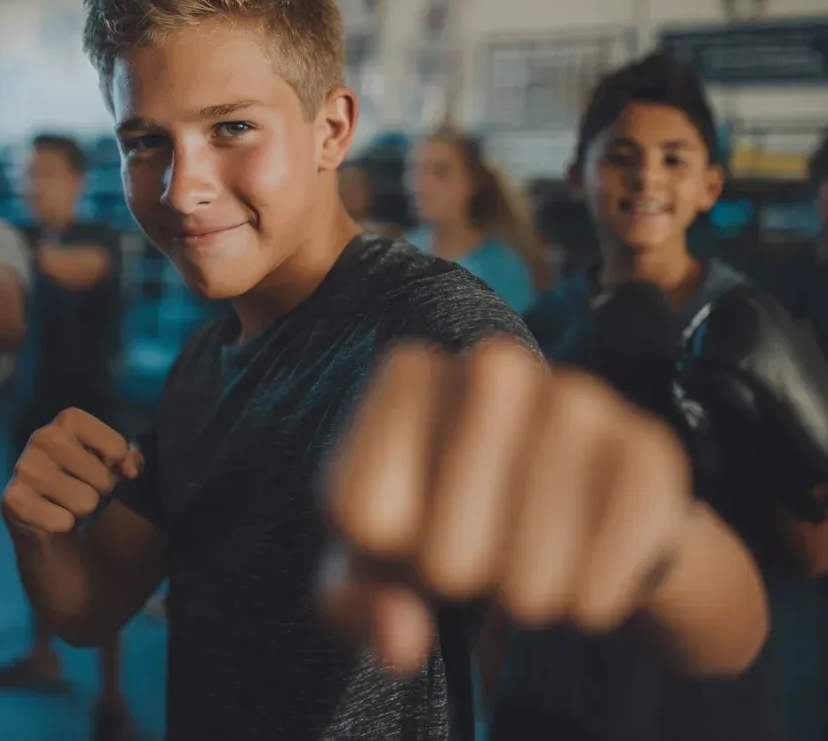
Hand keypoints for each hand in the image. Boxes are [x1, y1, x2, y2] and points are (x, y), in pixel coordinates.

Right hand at [2, 408, 144, 538]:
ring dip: (83, 509)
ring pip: (84, 502)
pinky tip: (52, 515)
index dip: (122, 465)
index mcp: (69, 420)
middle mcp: (43, 437)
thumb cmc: (83, 478)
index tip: (113, 467)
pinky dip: (63, 524)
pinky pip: (62, 521)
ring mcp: (25, 467)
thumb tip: (131, 467)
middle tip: (85, 487)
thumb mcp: (110, 462)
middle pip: (103, 478)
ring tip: (69, 501)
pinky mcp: (13, 499)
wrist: (44, 513)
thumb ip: (128, 458)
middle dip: (102, 490)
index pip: (117, 447)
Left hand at [322, 340, 694, 672]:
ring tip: (525, 576)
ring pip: (533, 566)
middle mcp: (490, 365)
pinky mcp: (649, 448)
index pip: (361, 513)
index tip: (403, 533)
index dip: (382, 555)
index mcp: (407, 377)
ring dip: (527, 600)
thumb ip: (356, 602)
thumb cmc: (444, 523)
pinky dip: (591, 599)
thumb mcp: (374, 560)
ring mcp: (578, 397)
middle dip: (455, 585)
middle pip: (446, 554)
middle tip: (470, 566)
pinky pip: (608, 569)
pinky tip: (584, 582)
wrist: (570, 508)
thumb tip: (399, 640)